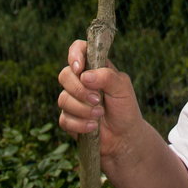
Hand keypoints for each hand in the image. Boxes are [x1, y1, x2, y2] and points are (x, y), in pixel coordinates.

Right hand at [57, 39, 142, 161]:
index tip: (79, 68)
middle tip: (97, 99)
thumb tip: (84, 76)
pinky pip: (64, 119)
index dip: (74, 55)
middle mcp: (80, 81)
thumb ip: (107, 77)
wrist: (124, 137)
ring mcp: (73, 100)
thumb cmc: (125, 108)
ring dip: (82, 109)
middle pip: (65, 75)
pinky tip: (93, 127)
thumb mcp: (122, 87)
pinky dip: (79, 124)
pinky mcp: (69, 119)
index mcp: (94, 67)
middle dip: (79, 89)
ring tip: (99, 115)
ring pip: (63, 99)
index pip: (78, 50)